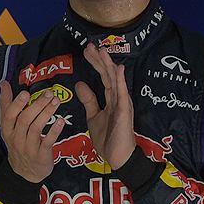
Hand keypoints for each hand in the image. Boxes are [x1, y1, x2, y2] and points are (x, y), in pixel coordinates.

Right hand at [0, 80, 66, 182]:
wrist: (25, 172)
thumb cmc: (18, 143)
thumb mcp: (8, 126)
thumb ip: (6, 105)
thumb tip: (4, 84)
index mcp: (7, 129)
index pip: (8, 115)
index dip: (17, 104)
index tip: (25, 92)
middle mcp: (16, 138)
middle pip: (25, 120)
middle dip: (37, 105)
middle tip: (49, 93)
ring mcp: (28, 147)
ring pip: (36, 128)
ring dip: (47, 113)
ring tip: (56, 101)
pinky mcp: (41, 155)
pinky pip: (47, 142)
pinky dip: (54, 131)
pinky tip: (61, 120)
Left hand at [74, 42, 135, 169]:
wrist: (117, 157)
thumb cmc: (108, 139)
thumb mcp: (93, 116)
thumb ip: (88, 100)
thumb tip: (79, 84)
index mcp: (111, 99)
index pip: (102, 77)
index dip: (95, 63)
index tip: (87, 51)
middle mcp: (118, 98)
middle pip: (108, 75)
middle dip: (100, 60)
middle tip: (90, 45)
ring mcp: (122, 104)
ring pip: (114, 81)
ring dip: (108, 65)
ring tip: (102, 50)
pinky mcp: (124, 112)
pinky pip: (121, 94)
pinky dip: (119, 80)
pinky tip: (117, 69)